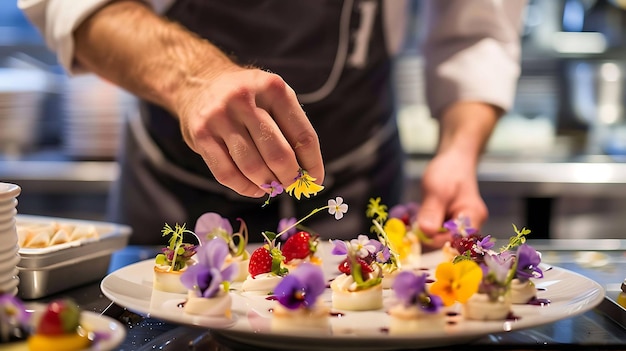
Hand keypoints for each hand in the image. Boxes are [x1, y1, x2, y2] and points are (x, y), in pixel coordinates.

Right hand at [175, 67, 324, 197]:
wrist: (200, 84)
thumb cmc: (248, 99)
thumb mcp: (273, 98)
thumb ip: (290, 130)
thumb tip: (309, 175)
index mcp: (272, 88)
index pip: (303, 136)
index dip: (313, 164)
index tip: (315, 180)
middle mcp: (244, 99)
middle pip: (279, 155)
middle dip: (290, 178)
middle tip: (292, 186)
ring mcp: (220, 116)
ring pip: (253, 167)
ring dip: (267, 184)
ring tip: (272, 186)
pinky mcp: (201, 135)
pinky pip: (227, 174)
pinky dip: (245, 188)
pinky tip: (254, 189)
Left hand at [413, 102, 498, 248]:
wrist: (454, 161)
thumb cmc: (449, 171)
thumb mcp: (438, 189)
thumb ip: (432, 211)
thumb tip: (425, 232)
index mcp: (472, 218)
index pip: (452, 242)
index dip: (431, 240)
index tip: (411, 234)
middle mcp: (470, 228)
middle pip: (445, 245)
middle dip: (424, 240)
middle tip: (404, 230)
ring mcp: (459, 228)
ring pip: (438, 241)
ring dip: (420, 236)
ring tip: (405, 224)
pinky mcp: (449, 226)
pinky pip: (435, 235)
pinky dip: (421, 231)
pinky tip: (410, 222)